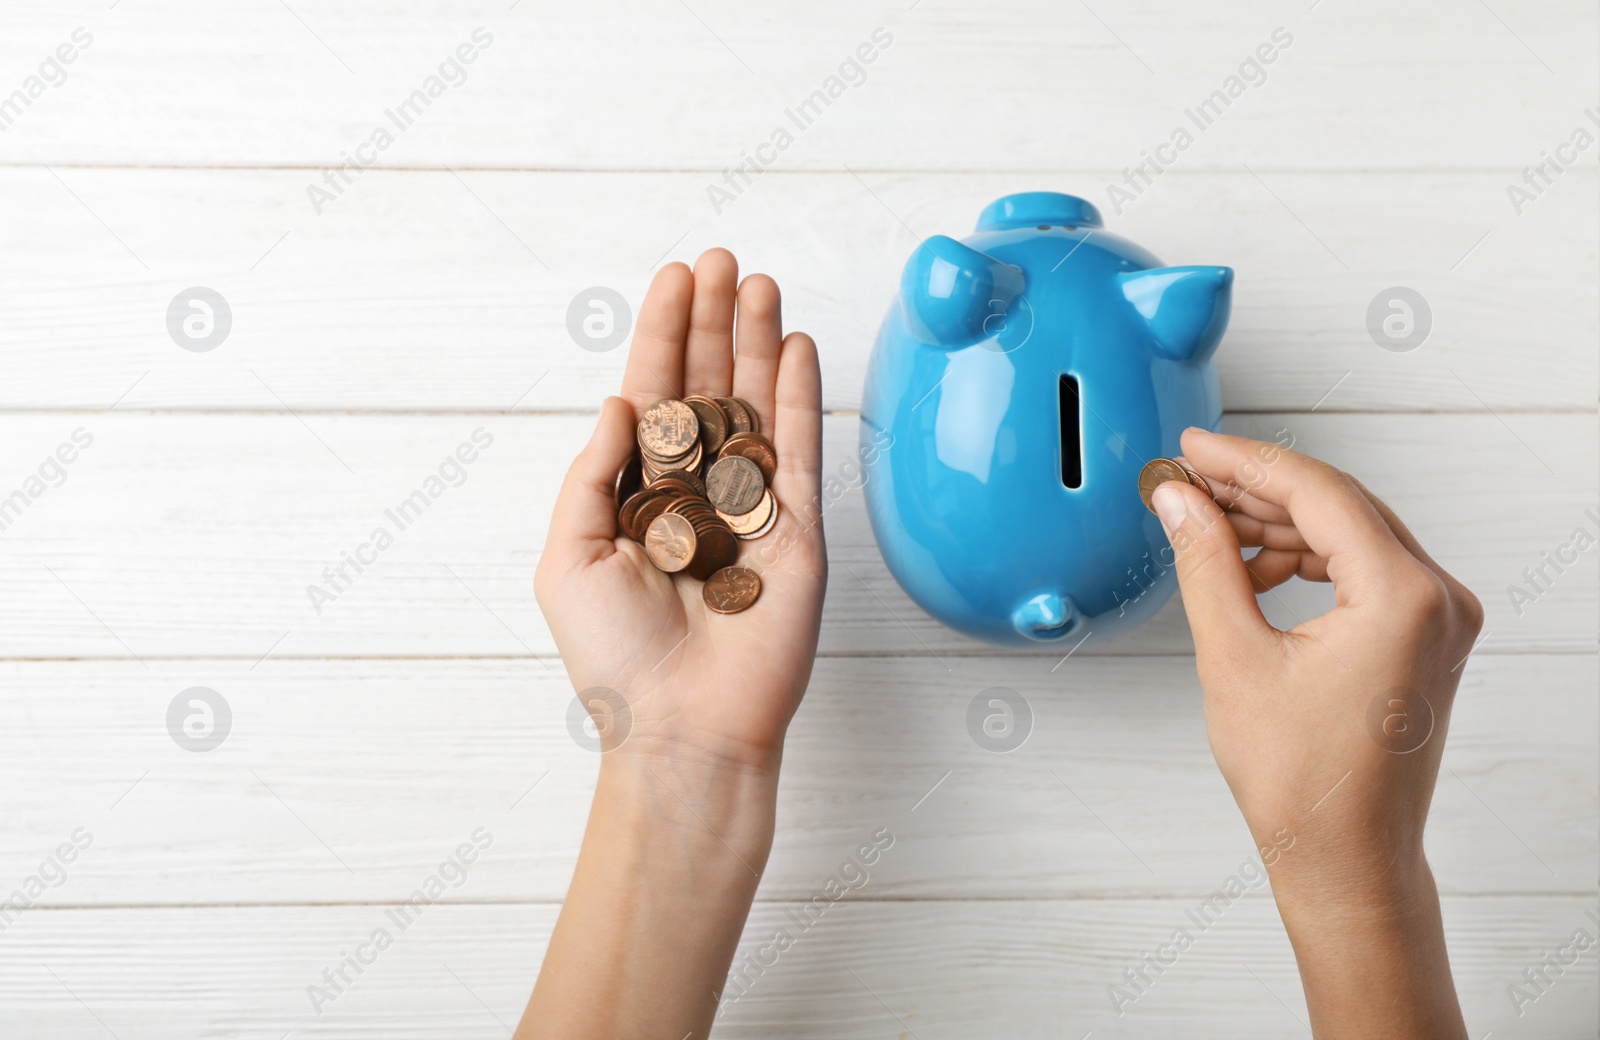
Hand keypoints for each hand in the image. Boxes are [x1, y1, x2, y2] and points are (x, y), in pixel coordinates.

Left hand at [522, 250, 823, 1039]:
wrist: (683, 728)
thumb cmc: (614, 660)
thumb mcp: (567, 557)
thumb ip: (592, 472)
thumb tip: (622, 399)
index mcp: (639, 496)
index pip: (655, 395)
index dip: (663, 334)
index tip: (674, 278)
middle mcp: (697, 493)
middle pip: (708, 386)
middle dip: (713, 321)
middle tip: (721, 260)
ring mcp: (752, 509)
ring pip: (757, 404)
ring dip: (757, 341)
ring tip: (758, 281)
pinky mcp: (799, 532)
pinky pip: (801, 448)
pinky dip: (800, 394)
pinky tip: (795, 345)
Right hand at [1151, 427, 1482, 1039]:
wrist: (1345, 857)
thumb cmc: (1303, 783)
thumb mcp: (1233, 657)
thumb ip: (1205, 563)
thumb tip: (1179, 502)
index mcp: (1404, 597)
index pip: (1318, 493)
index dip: (1245, 463)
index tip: (1195, 449)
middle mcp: (1438, 599)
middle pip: (1339, 505)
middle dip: (1257, 490)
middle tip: (1189, 480)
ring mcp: (1439, 618)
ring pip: (1349, 533)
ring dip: (1279, 524)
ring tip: (1208, 527)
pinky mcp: (1425, 636)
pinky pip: (1363, 568)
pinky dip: (1307, 558)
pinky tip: (1253, 567)